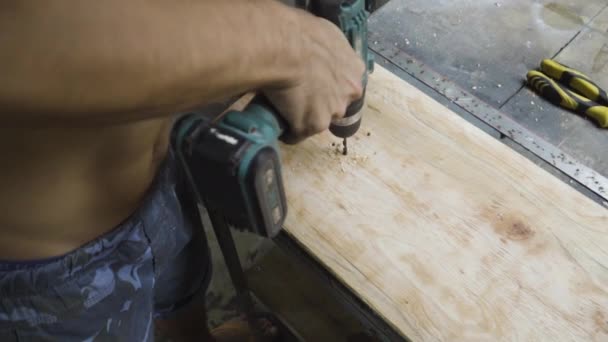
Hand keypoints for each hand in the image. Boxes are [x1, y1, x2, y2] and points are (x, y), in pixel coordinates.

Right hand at [262, 10, 364, 143]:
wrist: (285, 47)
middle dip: (318, 103)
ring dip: (303, 117)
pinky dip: (288, 131)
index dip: (326, 84)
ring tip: (284, 108)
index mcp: (354, 69)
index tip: (312, 83)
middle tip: (297, 94)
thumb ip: (325, 50)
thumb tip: (311, 54)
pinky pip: (298, 134)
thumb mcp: (322, 35)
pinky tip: (277, 123)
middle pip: (334, 105)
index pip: (344, 84)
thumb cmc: (299, 32)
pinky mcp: (314, 125)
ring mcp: (333, 111)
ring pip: (317, 120)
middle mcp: (349, 92)